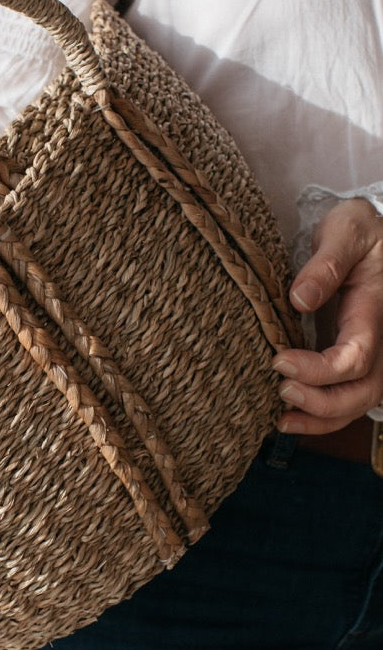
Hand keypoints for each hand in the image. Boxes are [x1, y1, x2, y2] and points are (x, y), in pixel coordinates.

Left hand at [273, 197, 382, 433]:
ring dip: (320, 418)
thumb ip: (327, 263)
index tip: (278, 360)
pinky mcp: (359, 361)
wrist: (372, 235)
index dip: (319, 369)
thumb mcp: (346, 230)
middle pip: (363, 392)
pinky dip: (322, 417)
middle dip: (321, 402)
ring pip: (358, 404)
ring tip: (281, 420)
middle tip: (280, 390)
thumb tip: (300, 298)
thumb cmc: (359, 229)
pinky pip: (349, 399)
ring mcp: (374, 355)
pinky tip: (289, 419)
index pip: (355, 357)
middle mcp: (381, 341)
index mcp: (376, 311)